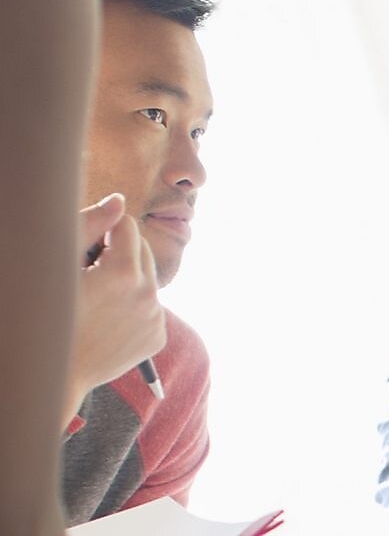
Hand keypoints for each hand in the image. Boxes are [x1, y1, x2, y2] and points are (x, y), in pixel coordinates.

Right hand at [65, 194, 164, 419]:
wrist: (50, 374)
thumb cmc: (42, 314)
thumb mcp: (58, 267)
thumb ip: (90, 227)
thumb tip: (119, 201)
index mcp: (124, 273)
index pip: (127, 225)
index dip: (103, 233)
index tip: (85, 251)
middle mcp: (148, 295)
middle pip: (142, 250)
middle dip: (118, 253)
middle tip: (87, 275)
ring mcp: (156, 319)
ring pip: (147, 278)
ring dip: (127, 279)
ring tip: (95, 298)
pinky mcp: (158, 337)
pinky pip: (150, 306)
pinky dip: (133, 306)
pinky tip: (106, 319)